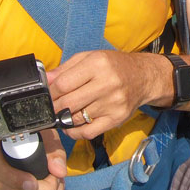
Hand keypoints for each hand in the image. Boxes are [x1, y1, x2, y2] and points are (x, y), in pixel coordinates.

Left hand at [48, 50, 163, 139]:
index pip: (63, 84)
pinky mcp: (117, 118)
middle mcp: (107, 83)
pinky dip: (75, 132)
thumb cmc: (114, 66)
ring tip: (63, 114)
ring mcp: (113, 103)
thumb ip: (66, 68)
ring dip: (64, 119)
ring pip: (76, 118)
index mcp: (98, 64)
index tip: (49, 95)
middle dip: (55, 107)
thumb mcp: (90, 57)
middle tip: (53, 106)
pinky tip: (73, 126)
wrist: (143, 77)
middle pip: (68, 103)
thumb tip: (46, 80)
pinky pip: (88, 132)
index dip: (51, 92)